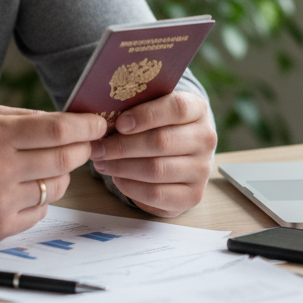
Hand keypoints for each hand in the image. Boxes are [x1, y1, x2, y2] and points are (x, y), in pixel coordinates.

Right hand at [0, 105, 106, 242]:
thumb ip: (28, 119)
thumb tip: (73, 122)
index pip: (57, 130)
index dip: (86, 127)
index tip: (100, 125)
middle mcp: (0, 169)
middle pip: (64, 159)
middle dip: (83, 150)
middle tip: (86, 144)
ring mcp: (0, 201)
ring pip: (57, 187)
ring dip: (61, 175)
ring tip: (44, 167)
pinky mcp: (0, 227)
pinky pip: (42, 212)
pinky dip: (41, 199)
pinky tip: (23, 189)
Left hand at [89, 90, 217, 217]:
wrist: (182, 154)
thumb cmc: (159, 125)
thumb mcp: (154, 108)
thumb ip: (136, 107)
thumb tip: (102, 117)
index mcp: (198, 109)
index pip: (177, 108)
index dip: (146, 116)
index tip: (119, 123)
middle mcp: (205, 139)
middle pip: (161, 142)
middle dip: (122, 146)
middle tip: (97, 147)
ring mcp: (201, 169)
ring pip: (156, 169)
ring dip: (122, 167)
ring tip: (101, 162)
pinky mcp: (193, 195)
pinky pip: (156, 194)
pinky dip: (131, 186)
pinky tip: (116, 178)